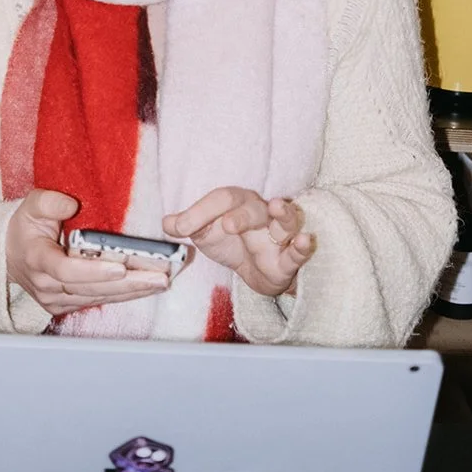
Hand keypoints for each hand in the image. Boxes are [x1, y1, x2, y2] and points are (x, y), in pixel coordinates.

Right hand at [6, 190, 173, 316]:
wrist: (9, 253)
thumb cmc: (24, 227)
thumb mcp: (31, 205)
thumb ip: (49, 202)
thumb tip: (71, 205)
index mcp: (37, 259)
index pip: (66, 271)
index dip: (94, 271)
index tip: (120, 267)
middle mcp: (47, 285)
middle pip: (91, 288)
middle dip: (128, 283)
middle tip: (158, 277)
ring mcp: (56, 299)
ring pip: (99, 297)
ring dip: (132, 291)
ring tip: (160, 282)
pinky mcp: (66, 305)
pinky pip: (98, 300)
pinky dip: (123, 294)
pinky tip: (145, 287)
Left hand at [162, 188, 313, 298]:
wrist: (256, 271)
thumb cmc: (231, 242)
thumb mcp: (205, 234)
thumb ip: (186, 226)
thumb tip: (166, 223)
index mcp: (236, 204)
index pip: (222, 199)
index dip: (201, 211)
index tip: (181, 226)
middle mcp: (260, 213)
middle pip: (253, 208)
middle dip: (241, 215)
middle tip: (227, 225)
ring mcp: (277, 236)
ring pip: (286, 220)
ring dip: (283, 213)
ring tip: (277, 207)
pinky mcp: (288, 259)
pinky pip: (299, 251)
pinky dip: (303, 246)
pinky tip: (304, 240)